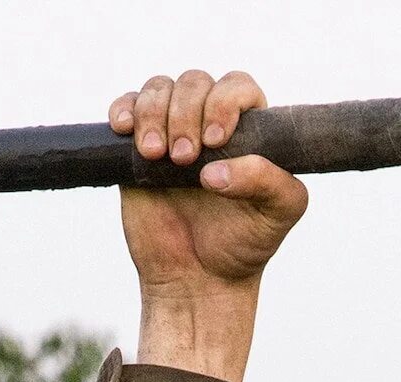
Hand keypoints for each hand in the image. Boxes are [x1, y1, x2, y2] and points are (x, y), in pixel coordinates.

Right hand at [112, 71, 307, 297]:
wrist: (197, 278)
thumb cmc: (243, 245)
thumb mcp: (277, 215)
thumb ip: (268, 183)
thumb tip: (216, 169)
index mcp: (248, 130)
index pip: (237, 87)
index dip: (223, 102)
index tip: (215, 140)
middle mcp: (209, 123)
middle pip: (194, 83)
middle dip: (186, 113)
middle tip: (185, 159)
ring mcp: (172, 132)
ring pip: (158, 89)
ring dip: (154, 113)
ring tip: (155, 155)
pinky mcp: (137, 148)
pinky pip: (126, 107)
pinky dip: (123, 110)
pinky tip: (124, 130)